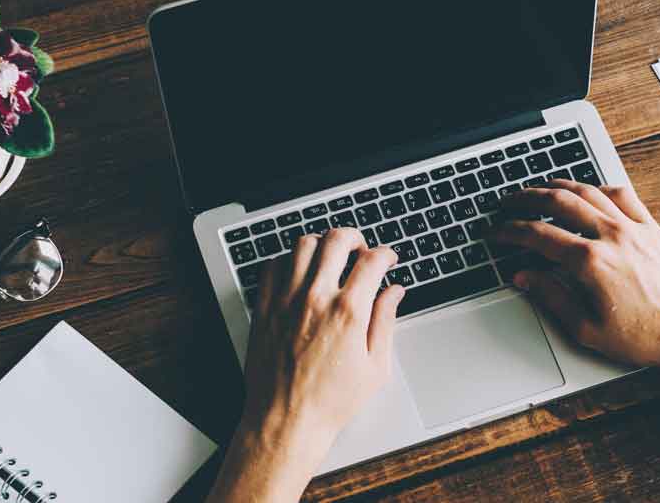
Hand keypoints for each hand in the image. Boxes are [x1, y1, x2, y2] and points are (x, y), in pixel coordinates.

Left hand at [208, 228, 402, 502]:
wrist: (286, 421)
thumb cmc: (330, 402)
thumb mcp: (375, 367)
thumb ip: (386, 322)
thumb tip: (394, 293)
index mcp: (348, 312)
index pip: (372, 260)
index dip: (386, 254)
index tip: (388, 260)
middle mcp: (316, 298)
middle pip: (337, 240)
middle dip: (355, 238)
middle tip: (360, 249)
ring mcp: (286, 300)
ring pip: (303, 245)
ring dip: (321, 244)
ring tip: (330, 257)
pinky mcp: (264, 308)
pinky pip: (272, 265)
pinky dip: (287, 260)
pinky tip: (298, 272)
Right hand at [488, 180, 659, 370]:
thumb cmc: (646, 336)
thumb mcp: (587, 329)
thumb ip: (551, 297)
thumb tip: (524, 278)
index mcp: (590, 262)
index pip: (537, 235)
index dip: (509, 231)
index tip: (495, 232)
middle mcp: (610, 237)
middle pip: (558, 202)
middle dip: (526, 198)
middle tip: (508, 202)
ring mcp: (633, 228)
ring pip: (587, 191)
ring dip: (558, 186)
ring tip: (539, 189)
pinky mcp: (652, 228)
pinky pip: (621, 195)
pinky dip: (598, 188)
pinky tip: (588, 192)